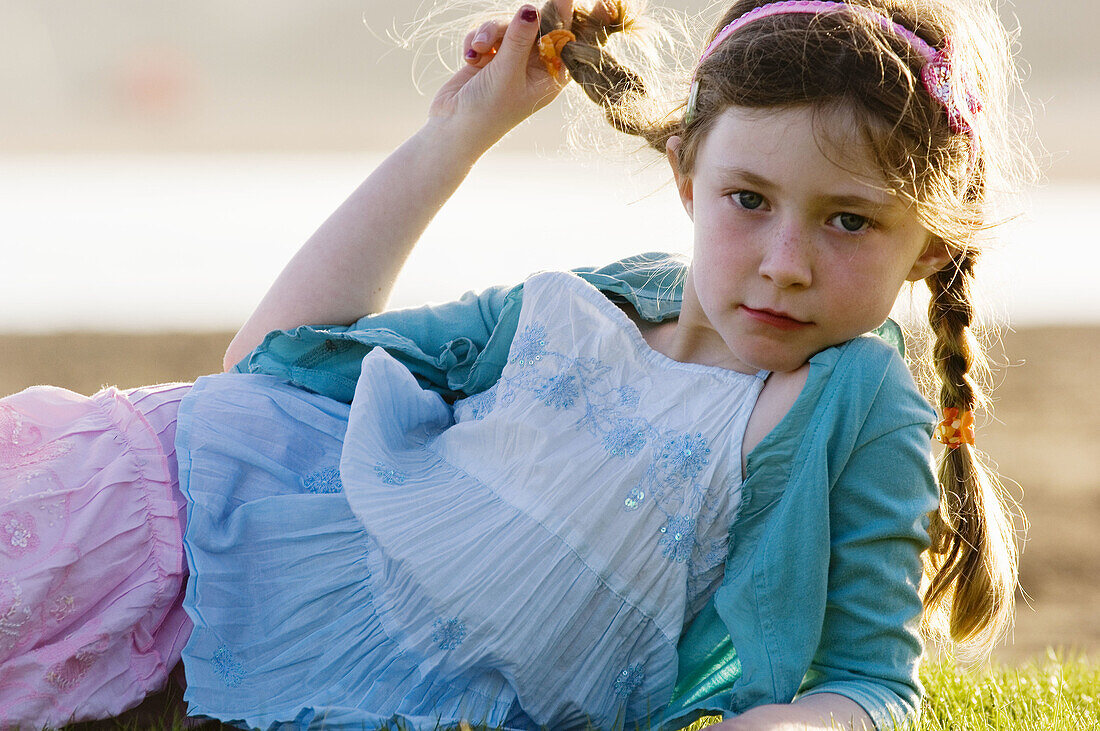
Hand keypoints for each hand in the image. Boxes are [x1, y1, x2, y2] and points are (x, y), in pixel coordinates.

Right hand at [427, 1, 572, 146]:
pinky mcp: (489, 57)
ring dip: (489, 33)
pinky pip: (488, 33)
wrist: (451, 129)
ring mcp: (511, 60)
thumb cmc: (487, 111)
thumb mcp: (507, 72)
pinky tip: (469, 57)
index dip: (566, 17)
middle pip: (535, 26)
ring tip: (477, 49)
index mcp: (549, 76)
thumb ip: (519, 38)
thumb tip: (531, 8)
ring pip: (508, 26)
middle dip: (516, 24)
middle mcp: (533, 66)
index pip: (565, 41)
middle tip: (506, 22)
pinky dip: (477, 41)